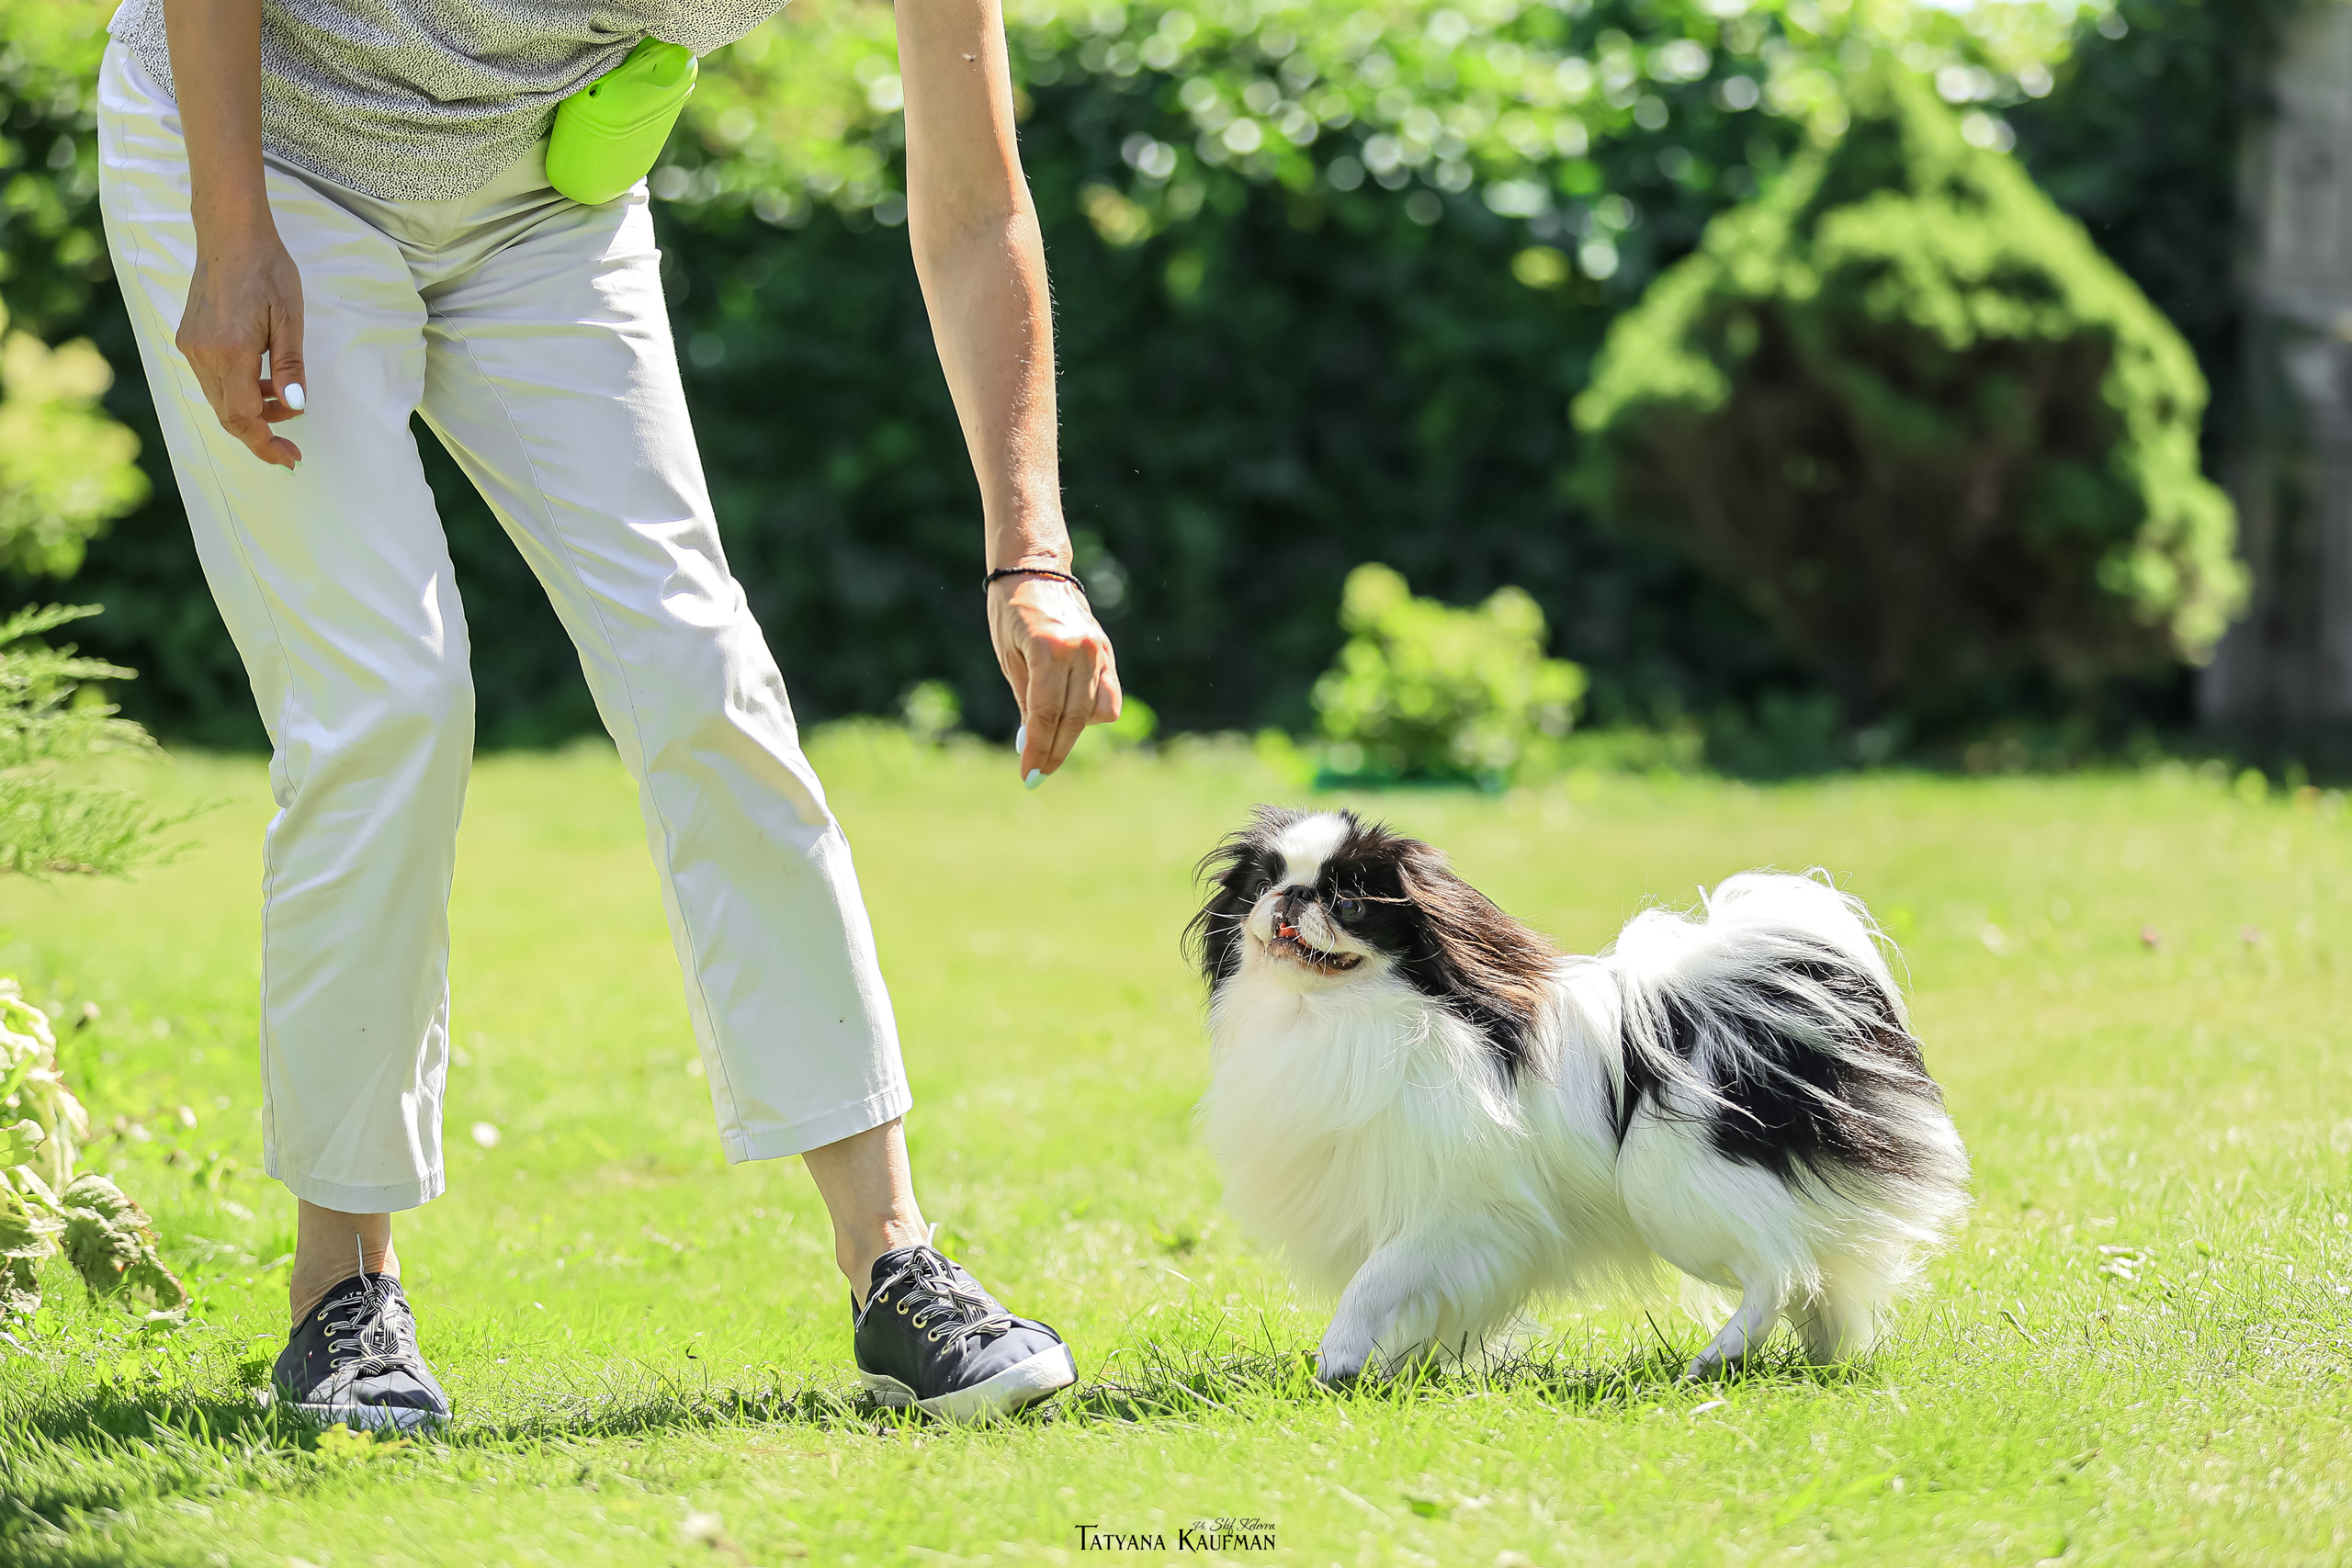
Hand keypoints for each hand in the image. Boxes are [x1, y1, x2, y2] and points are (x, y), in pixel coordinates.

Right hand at [175, 218, 305, 467]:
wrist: (230, 233)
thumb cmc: (267, 269)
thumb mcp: (290, 318)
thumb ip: (291, 366)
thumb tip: (295, 406)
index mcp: (229, 351)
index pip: (243, 417)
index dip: (266, 445)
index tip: (290, 460)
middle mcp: (202, 353)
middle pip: (228, 415)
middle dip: (262, 433)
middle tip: (292, 444)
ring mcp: (191, 346)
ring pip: (220, 400)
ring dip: (252, 410)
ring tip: (285, 400)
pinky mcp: (189, 339)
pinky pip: (213, 380)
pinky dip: (239, 391)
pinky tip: (263, 380)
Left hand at [986, 573, 1119, 778]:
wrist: (1035, 569)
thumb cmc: (1011, 612)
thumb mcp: (1009, 657)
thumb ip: (1025, 701)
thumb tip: (1033, 743)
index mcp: (1049, 650)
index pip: (1046, 714)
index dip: (1037, 749)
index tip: (1028, 774)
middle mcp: (1080, 651)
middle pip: (1072, 720)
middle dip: (1055, 751)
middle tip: (1038, 773)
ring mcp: (1099, 651)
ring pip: (1095, 713)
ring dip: (1073, 731)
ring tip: (1049, 729)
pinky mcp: (1107, 651)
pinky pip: (1108, 697)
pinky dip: (1092, 713)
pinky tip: (1071, 715)